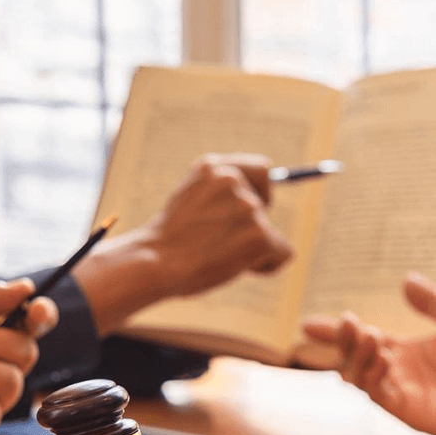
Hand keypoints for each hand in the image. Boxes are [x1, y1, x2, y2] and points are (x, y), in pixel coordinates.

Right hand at [72, 152, 293, 335]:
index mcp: (212, 167)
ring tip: (215, 256)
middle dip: (247, 228)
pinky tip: (233, 267)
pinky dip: (264, 266)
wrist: (154, 263)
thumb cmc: (167, 242)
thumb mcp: (189, 201)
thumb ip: (219, 196)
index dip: (258, 192)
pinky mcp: (259, 235)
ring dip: (249, 249)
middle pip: (264, 205)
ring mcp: (247, 207)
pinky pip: (281, 253)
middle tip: (213, 243)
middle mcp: (232, 180)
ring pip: (269, 233)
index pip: (261, 170)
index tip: (247, 208)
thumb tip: (259, 205)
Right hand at [302, 272, 435, 434]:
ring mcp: (402, 394)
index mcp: (406, 352)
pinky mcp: (409, 414)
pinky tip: (383, 359)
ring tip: (371, 335)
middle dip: (340, 341)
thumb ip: (433, 302)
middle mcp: (398, 373)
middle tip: (347, 322)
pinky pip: (379, 398)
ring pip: (359, 378)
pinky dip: (372, 378)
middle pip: (352, 358)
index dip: (335, 332)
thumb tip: (406, 279)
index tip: (307, 324)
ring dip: (357, 356)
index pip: (361, 339)